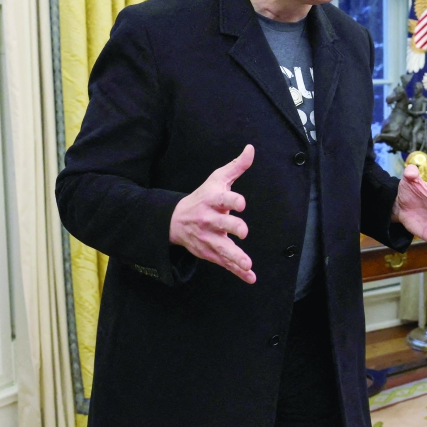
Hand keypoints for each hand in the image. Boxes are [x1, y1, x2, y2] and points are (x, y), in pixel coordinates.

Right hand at [169, 145, 255, 283]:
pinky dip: (237, 271)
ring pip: (222, 248)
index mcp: (212, 201)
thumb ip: (236, 167)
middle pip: (221, 224)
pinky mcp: (210, 252)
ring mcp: (208, 238)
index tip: (242, 203)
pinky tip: (250, 277)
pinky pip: (225, 263)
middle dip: (232, 227)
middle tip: (243, 231)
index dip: (233, 201)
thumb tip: (251, 149)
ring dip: (235, 257)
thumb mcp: (216, 180)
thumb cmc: (202, 197)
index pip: (223, 200)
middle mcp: (209, 220)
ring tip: (247, 264)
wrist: (175, 220)